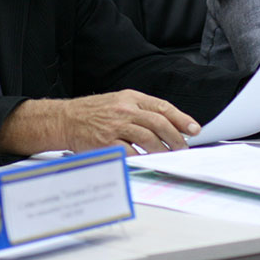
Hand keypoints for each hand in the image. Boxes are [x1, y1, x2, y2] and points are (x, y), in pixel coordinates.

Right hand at [0, 91, 199, 155]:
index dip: (181, 119)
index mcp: (130, 98)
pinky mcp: (107, 143)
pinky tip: (148, 161)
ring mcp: (116, 126)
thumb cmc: (92, 112)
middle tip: (183, 148)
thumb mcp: (117, 101)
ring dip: (163, 150)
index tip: (194, 129)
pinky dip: (143, 158)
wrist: (65, 119)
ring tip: (168, 157)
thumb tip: (167, 125)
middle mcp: (125, 110)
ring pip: (149, 139)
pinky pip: (131, 153)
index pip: (162, 107)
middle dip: (176, 138)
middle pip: (159, 124)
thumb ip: (140, 110)